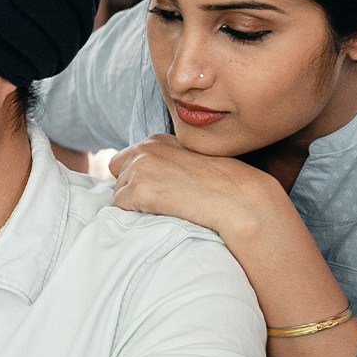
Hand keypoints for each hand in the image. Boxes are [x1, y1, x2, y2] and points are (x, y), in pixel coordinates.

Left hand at [109, 134, 273, 238]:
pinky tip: (159, 215)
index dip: (139, 177)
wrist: (239, 198)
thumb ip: (168, 162)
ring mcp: (140, 168)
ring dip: (135, 204)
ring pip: (118, 193)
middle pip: (118, 174)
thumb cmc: (223, 185)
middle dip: (132, 188)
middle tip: (161, 201)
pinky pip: (119, 208)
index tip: (159, 189)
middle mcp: (145, 149)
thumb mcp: (192, 162)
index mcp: (157, 140)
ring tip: (166, 208)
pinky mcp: (138, 189)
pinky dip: (133, 216)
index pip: (127, 158)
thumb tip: (149, 178)